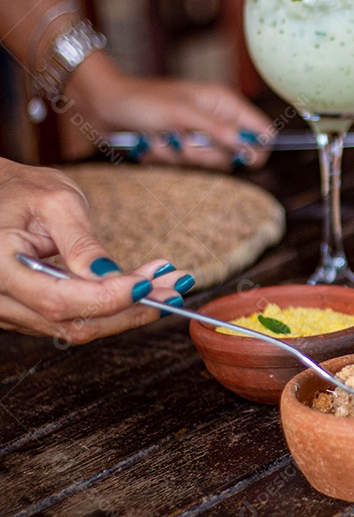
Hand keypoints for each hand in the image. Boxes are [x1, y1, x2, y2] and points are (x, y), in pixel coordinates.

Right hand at [0, 159, 194, 342]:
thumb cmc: (20, 190)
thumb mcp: (56, 202)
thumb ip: (82, 242)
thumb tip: (111, 275)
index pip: (58, 299)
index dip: (107, 298)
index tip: (148, 284)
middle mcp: (0, 298)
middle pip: (72, 322)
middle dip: (130, 308)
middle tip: (173, 288)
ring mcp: (11, 311)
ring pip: (77, 326)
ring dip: (128, 310)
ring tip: (167, 285)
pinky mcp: (28, 313)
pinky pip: (72, 319)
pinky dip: (111, 307)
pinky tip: (142, 288)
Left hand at [68, 55, 275, 169]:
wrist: (103, 105)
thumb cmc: (142, 101)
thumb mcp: (182, 115)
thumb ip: (219, 131)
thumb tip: (252, 147)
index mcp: (224, 103)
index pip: (261, 130)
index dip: (257, 147)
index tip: (241, 156)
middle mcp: (216, 120)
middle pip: (235, 154)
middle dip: (205, 152)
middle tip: (183, 140)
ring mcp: (199, 135)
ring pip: (208, 162)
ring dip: (181, 155)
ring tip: (161, 137)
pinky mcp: (181, 147)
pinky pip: (186, 165)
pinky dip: (166, 157)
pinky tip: (152, 142)